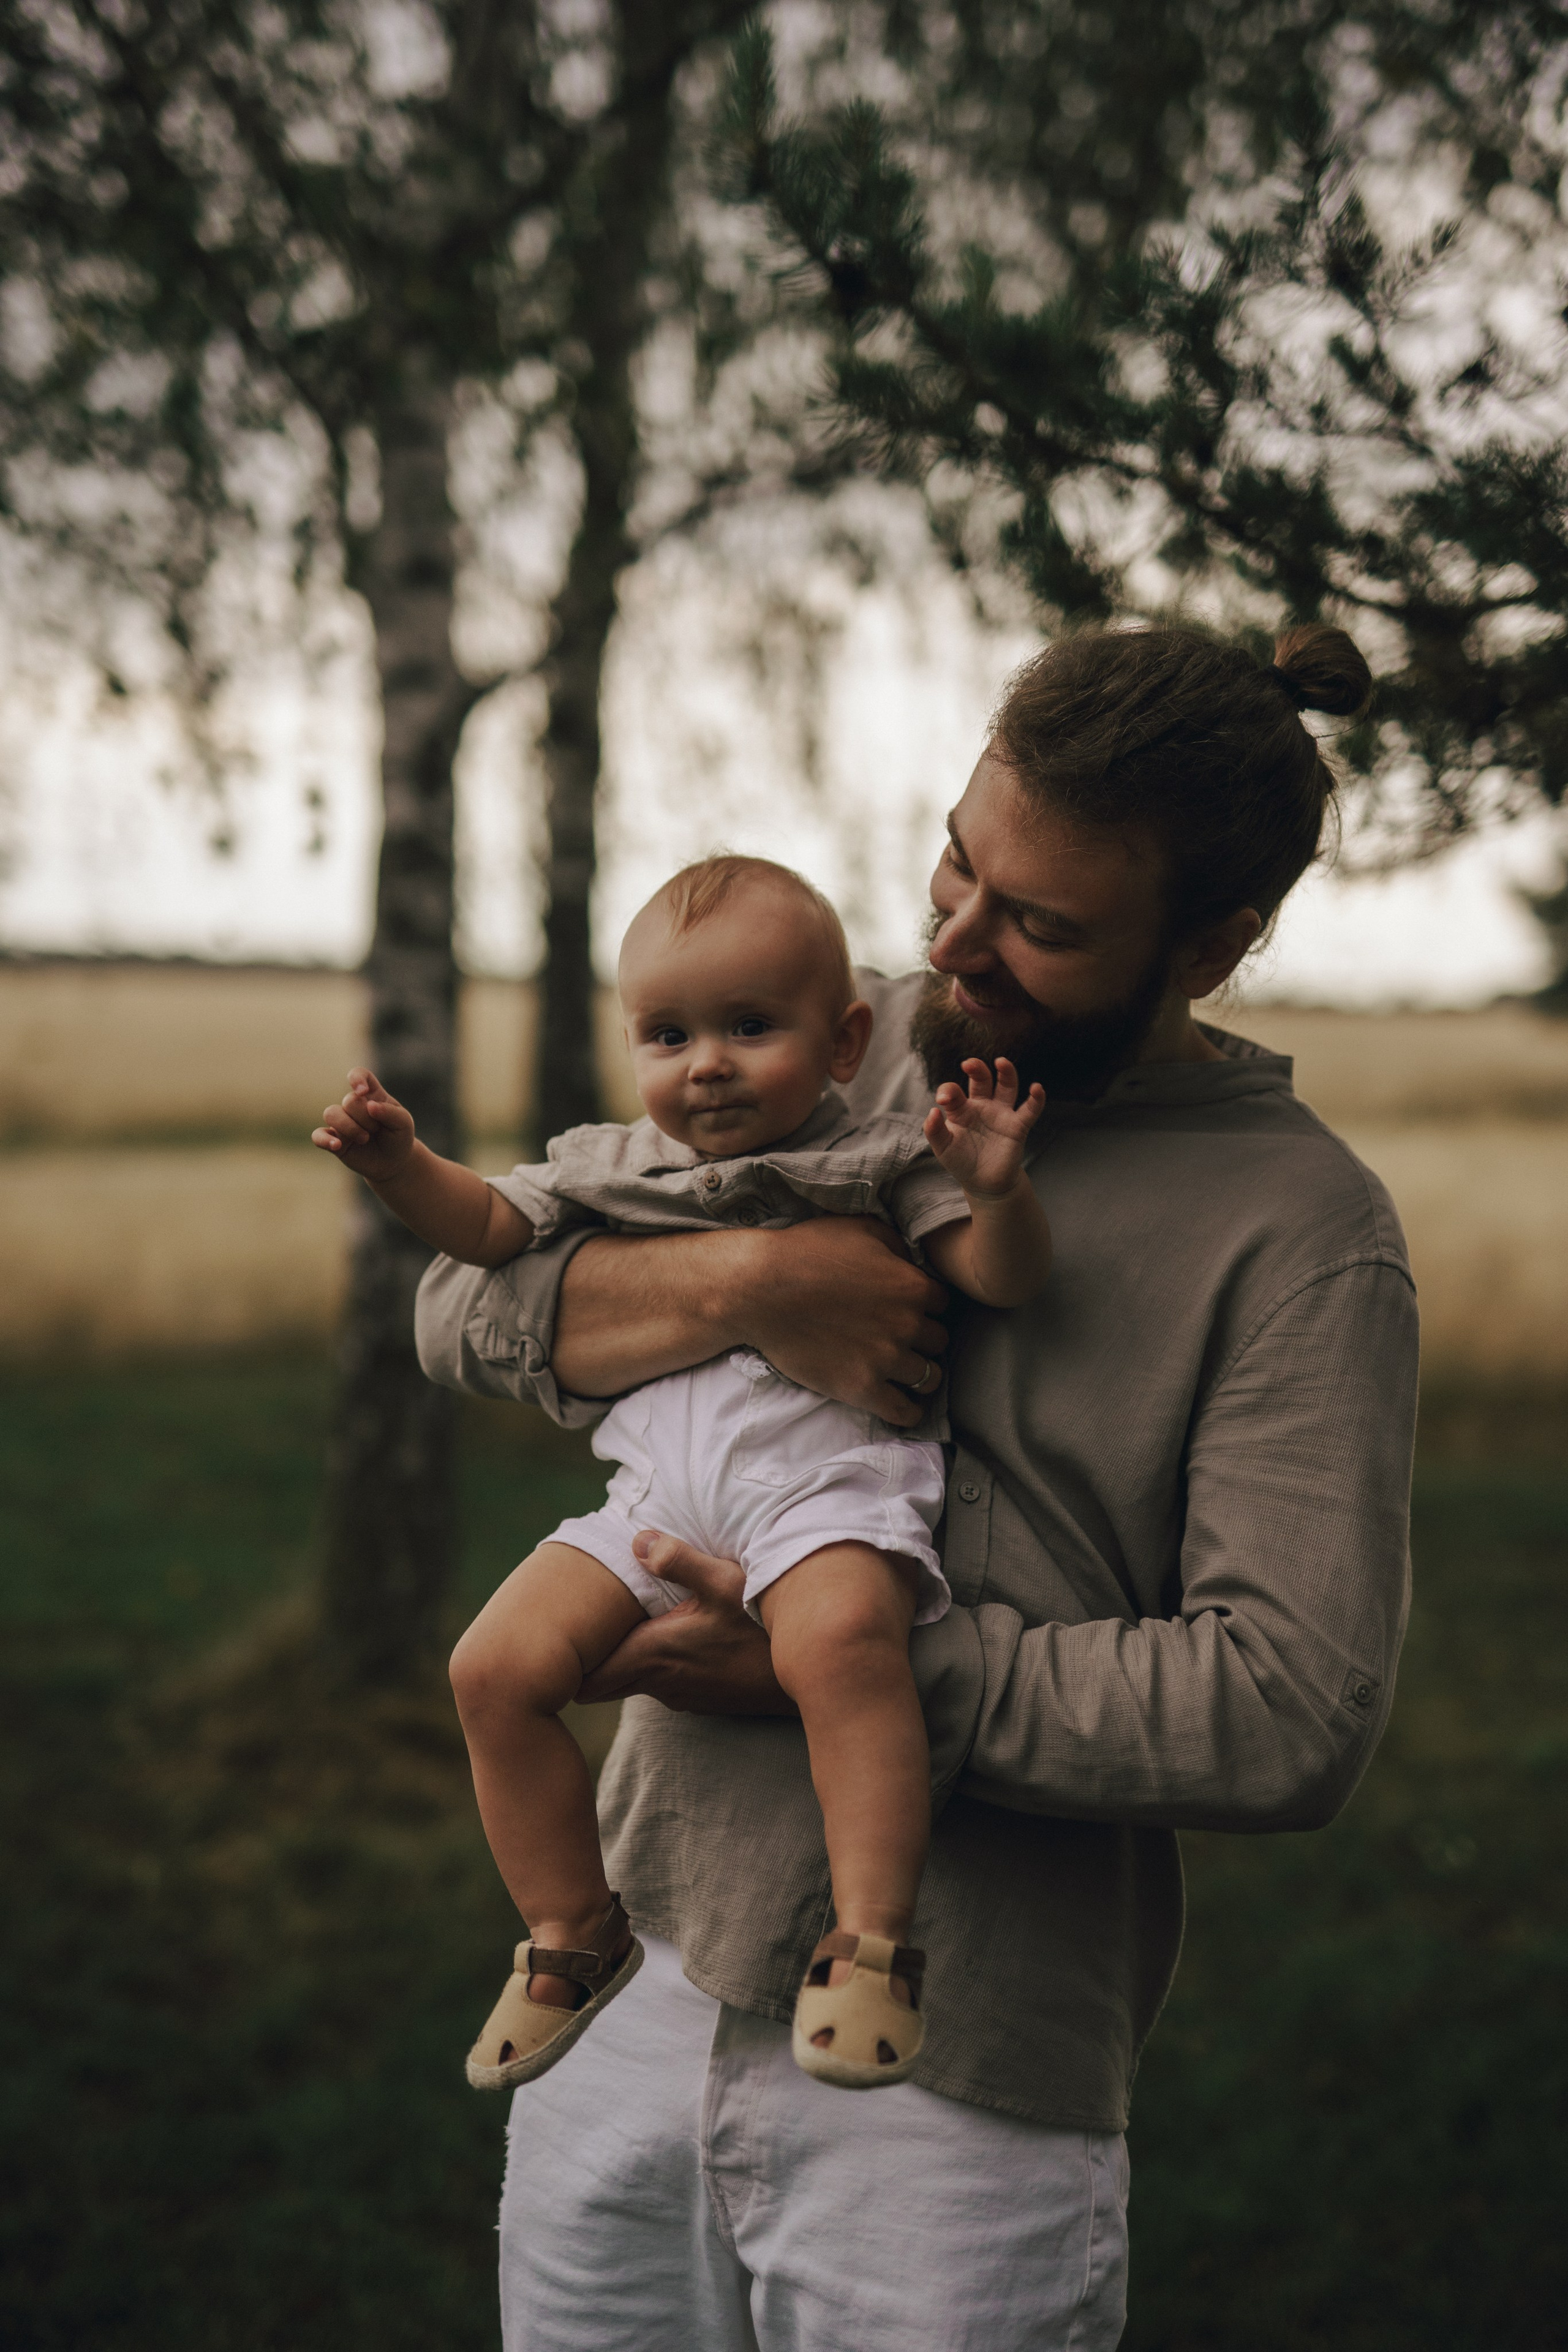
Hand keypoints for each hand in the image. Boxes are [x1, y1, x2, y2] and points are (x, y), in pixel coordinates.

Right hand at [312, 1067, 415, 1184]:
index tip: (363, 1092)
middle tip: (377, 1130)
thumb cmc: (398, 1137)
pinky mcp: (333, 1140)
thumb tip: (370, 1105)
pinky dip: (324, 1139)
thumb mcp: (403, 1124)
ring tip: (365, 1139)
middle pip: (349, 1101)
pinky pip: (317, 1135)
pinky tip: (337, 1145)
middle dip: (366, 1118)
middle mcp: (353, 1106)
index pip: (359, 1075)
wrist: (393, 1163)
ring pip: (331, 1113)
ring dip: (350, 1127)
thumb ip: (390, 1112)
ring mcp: (341, 1122)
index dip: (357, 1078)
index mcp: (371, 1094)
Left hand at [576, 1534, 795, 1714]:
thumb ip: (679, 1560)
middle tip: (578, 1629)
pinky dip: (652, 1664)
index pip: (586, 1681)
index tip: (561, 1639)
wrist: (808, 1672)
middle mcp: (659, 1683)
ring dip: (621, 1659)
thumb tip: (636, 1539)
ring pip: (629, 1683)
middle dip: (585, 1663)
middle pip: (600, 1687)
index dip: (568, 1666)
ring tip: (620, 1623)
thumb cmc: (763, 1628)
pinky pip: (659, 1683)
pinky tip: (668, 1634)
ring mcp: (680, 1695)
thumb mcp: (725, 1583)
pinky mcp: (699, 1698)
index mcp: (653, 1656)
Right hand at [742, 1218, 950, 1428]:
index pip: (943, 1303)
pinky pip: (904, 1412)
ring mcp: (886, 1360)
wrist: (760, 1289)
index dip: (927, 1305)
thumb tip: (913, 1262)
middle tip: (903, 1337)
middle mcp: (907, 1325)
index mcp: (912, 1286)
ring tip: (905, 1370)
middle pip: (939, 1341)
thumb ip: (897, 1245)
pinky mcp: (861, 1388)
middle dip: (924, 1338)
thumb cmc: (806, 1252)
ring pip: (929, 1377)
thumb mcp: (860, 1228)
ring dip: (920, 1373)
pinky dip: (910, 1411)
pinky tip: (906, 1405)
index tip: (912, 1309)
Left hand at [923, 1056, 1044, 1197]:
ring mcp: (1001, 1114)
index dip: (948, 1091)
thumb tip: (933, 1111)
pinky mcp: (1017, 1127)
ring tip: (1001, 1062)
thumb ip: (934, 1130)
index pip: (954, 1092)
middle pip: (982, 1079)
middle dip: (977, 1069)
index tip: (943, 1099)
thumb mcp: (942, 1148)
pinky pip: (1029, 1110)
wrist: (984, 1183)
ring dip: (1006, 1073)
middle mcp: (982, 1106)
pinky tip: (1036, 1088)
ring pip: (1006, 1087)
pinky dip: (1036, 1099)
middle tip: (969, 1064)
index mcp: (961, 1109)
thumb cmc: (961, 1161)